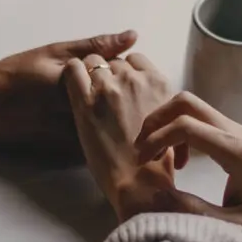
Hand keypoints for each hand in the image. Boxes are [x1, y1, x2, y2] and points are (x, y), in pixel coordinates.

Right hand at [0, 30, 138, 149]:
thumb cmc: (16, 74)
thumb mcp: (54, 52)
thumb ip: (94, 46)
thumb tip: (132, 37)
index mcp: (77, 85)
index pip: (120, 77)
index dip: (123, 70)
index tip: (115, 66)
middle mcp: (75, 114)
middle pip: (119, 104)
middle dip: (122, 95)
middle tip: (110, 85)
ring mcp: (71, 135)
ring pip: (110, 126)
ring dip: (114, 116)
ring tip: (107, 105)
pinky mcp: (67, 150)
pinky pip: (96, 141)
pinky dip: (102, 132)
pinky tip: (95, 123)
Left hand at [62, 52, 179, 221]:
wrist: (139, 181)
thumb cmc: (156, 162)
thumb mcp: (170, 123)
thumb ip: (160, 103)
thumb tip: (152, 100)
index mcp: (158, 83)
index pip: (136, 60)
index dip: (126, 71)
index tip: (120, 85)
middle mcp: (134, 80)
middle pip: (114, 61)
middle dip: (108, 74)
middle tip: (102, 95)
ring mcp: (109, 89)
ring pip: (93, 61)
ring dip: (89, 74)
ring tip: (86, 94)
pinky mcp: (85, 102)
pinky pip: (73, 70)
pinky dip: (71, 73)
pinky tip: (71, 84)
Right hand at [135, 92, 241, 241]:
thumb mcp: (233, 227)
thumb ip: (193, 211)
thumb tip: (156, 196)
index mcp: (236, 153)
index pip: (186, 126)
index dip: (156, 140)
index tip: (142, 162)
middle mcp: (236, 134)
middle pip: (186, 102)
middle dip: (156, 121)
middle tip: (142, 151)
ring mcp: (237, 131)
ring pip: (191, 107)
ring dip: (165, 125)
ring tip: (156, 157)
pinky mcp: (235, 137)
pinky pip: (199, 120)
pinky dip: (178, 132)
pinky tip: (179, 162)